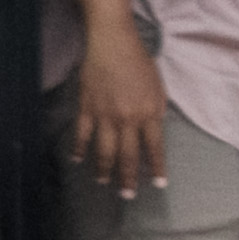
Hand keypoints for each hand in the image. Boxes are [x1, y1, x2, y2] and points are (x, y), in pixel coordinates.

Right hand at [71, 24, 167, 198]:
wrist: (113, 44)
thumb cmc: (140, 63)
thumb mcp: (159, 87)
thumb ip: (157, 111)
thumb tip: (155, 131)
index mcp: (150, 113)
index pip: (155, 147)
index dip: (157, 167)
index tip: (159, 184)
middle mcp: (128, 118)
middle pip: (129, 155)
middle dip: (129, 178)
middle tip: (128, 195)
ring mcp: (105, 115)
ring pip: (104, 150)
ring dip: (104, 169)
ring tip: (104, 182)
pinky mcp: (86, 108)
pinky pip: (82, 134)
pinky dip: (80, 148)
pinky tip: (78, 160)